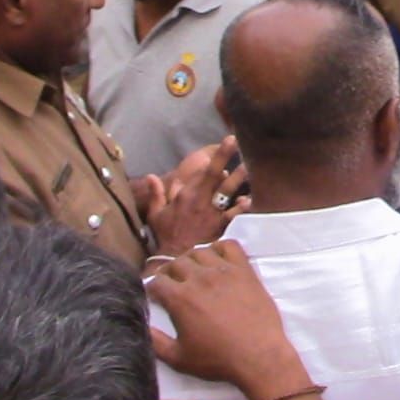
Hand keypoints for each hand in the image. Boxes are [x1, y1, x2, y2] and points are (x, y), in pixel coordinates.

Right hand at [147, 138, 249, 255]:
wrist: (175, 258)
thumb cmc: (166, 235)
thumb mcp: (156, 214)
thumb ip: (156, 194)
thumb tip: (151, 176)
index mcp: (185, 195)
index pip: (202, 172)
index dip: (216, 158)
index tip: (228, 142)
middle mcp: (200, 200)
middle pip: (215, 175)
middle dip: (224, 157)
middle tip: (235, 141)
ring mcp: (212, 213)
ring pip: (227, 192)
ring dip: (239, 179)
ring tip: (249, 167)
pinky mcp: (220, 226)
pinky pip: (232, 215)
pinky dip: (240, 208)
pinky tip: (248, 200)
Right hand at [148, 242, 311, 399]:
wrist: (258, 356)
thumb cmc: (218, 359)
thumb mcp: (179, 359)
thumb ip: (156, 343)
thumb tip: (142, 328)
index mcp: (180, 299)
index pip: (157, 281)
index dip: (152, 287)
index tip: (155, 294)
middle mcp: (199, 279)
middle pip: (176, 263)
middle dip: (169, 272)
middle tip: (173, 283)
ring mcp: (223, 271)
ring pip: (200, 251)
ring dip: (192, 259)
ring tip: (193, 271)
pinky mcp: (244, 270)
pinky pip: (229, 246)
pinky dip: (220, 248)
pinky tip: (217, 260)